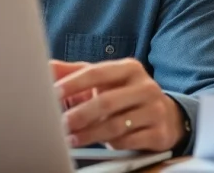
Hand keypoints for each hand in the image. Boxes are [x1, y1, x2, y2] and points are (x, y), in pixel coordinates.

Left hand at [51, 58, 183, 151]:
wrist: (165, 115)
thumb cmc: (126, 94)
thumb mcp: (105, 80)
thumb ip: (77, 73)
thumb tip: (47, 67)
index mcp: (130, 68)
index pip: (98, 72)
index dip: (74, 83)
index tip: (53, 92)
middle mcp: (145, 87)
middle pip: (106, 101)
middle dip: (79, 115)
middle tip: (59, 124)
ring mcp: (155, 110)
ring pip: (116, 125)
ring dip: (89, 134)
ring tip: (70, 139)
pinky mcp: (159, 133)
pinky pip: (128, 141)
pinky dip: (108, 145)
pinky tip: (95, 146)